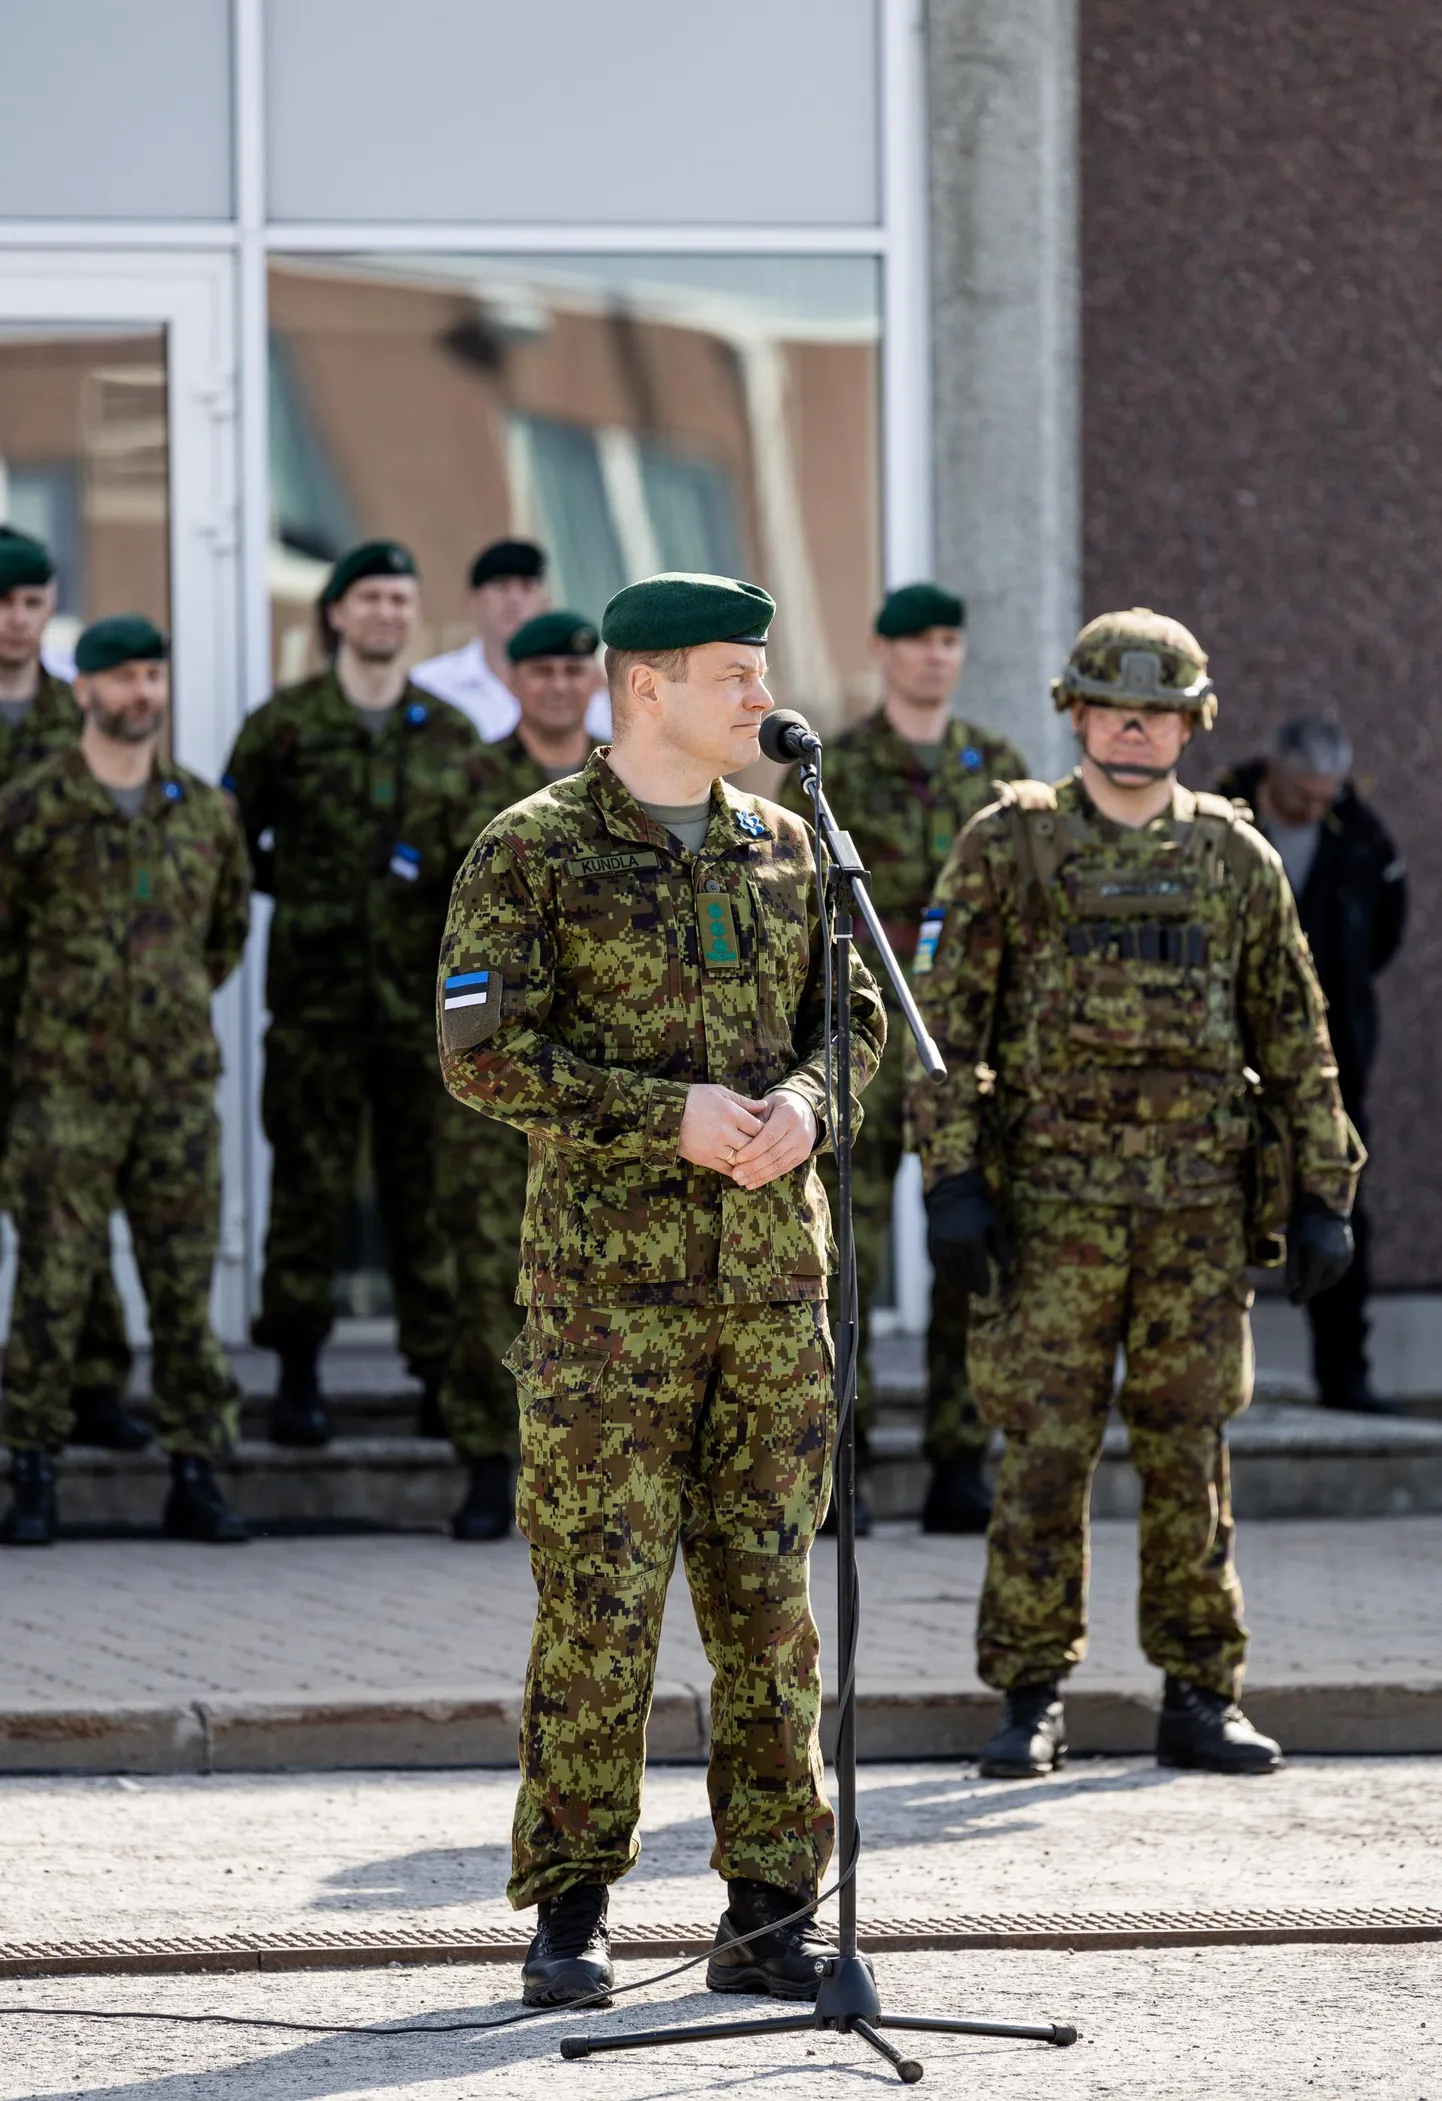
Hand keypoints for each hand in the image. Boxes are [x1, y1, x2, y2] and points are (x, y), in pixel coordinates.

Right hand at [678, 1084, 767, 1175]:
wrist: (665, 1112)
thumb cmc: (694, 1098)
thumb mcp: (720, 1092)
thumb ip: (744, 1101)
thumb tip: (765, 1105)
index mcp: (731, 1113)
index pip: (759, 1128)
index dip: (765, 1131)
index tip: (767, 1132)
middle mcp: (725, 1132)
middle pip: (753, 1145)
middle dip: (759, 1147)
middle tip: (764, 1148)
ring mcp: (714, 1147)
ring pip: (741, 1159)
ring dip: (748, 1160)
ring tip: (754, 1159)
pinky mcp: (704, 1159)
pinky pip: (726, 1169)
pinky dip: (736, 1170)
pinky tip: (741, 1168)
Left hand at [728, 1089, 819, 1189]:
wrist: (803, 1109)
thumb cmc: (777, 1106)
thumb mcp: (766, 1104)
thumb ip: (753, 1117)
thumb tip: (735, 1135)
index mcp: (789, 1115)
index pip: (769, 1136)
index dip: (753, 1149)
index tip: (737, 1157)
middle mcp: (799, 1132)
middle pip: (773, 1153)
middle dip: (753, 1166)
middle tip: (735, 1174)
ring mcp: (803, 1145)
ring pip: (778, 1164)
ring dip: (758, 1175)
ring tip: (740, 1181)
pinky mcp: (802, 1156)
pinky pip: (782, 1169)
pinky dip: (766, 1178)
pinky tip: (751, 1183)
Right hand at [925, 1168, 1013, 1296]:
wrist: (950, 1193)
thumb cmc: (977, 1207)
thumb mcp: (994, 1222)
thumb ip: (1001, 1245)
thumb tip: (1007, 1268)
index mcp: (974, 1240)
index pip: (979, 1270)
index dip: (983, 1284)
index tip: (985, 1293)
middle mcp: (956, 1245)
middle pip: (965, 1274)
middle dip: (972, 1285)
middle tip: (977, 1291)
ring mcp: (942, 1245)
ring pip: (951, 1274)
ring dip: (959, 1284)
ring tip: (966, 1288)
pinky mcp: (931, 1245)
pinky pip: (939, 1267)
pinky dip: (946, 1276)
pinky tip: (952, 1280)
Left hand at [1285, 1197, 1353, 1304]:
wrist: (1328, 1203)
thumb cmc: (1305, 1221)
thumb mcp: (1293, 1242)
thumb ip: (1292, 1267)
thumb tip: (1291, 1288)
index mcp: (1320, 1260)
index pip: (1310, 1286)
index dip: (1300, 1296)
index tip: (1291, 1302)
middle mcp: (1336, 1262)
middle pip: (1321, 1284)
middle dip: (1310, 1289)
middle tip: (1298, 1291)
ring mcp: (1345, 1258)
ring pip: (1331, 1278)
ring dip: (1319, 1282)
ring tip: (1308, 1280)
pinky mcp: (1350, 1253)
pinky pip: (1338, 1269)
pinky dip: (1328, 1272)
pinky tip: (1319, 1268)